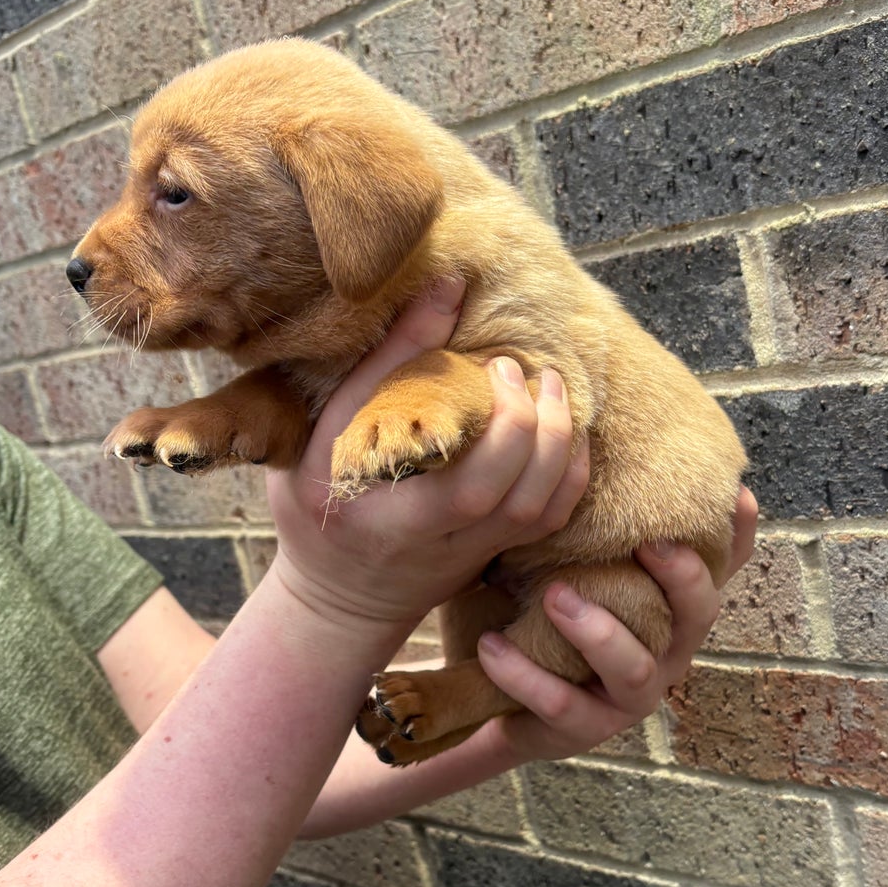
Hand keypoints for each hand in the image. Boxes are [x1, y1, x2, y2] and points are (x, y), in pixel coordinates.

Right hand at [266, 275, 589, 631]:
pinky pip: (550, 519)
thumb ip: (380, 368)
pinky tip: (562, 429)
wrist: (337, 600)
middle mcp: (445, 543)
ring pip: (543, 511)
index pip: (469, 487)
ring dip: (562, 444)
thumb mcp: (319, 440)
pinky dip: (570, 472)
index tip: (491, 365)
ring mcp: (476, 553)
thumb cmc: (317, 509)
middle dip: (537, 426)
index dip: (503, 424)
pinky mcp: (495, 554)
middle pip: (518, 497)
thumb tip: (448, 287)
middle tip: (520, 370)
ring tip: (552, 388)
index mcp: (395, 519)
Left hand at [472, 487, 757, 761]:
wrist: (496, 696)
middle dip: (682, 579)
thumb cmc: (544, 616)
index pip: (722, 571)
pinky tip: (492, 646)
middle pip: (698, 618)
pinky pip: (562, 704)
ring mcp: (627, 698)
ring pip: (634, 669)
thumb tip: (592, 440)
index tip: (738, 494)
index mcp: (669, 609)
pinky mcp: (582, 729)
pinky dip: (525, 674)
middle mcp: (664, 653)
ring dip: (597, 631)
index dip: (740, 537)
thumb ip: (594, 523)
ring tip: (553, 595)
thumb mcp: (570, 563)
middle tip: (648, 543)